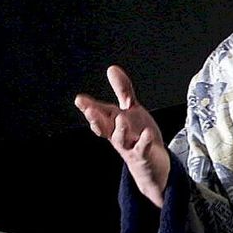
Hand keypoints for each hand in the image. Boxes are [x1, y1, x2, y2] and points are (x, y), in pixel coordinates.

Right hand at [74, 65, 169, 207]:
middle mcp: (118, 136)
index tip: (80, 100)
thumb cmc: (138, 136)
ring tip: (120, 118)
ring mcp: (130, 147)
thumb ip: (122, 91)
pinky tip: (147, 133)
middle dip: (96, 119)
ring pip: (120, 140)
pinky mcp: (143, 156)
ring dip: (119, 129)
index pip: (99, 114)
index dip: (90, 108)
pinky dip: (144, 141)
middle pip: (104, 127)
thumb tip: (111, 68)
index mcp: (112, 124)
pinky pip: (142, 149)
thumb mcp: (130, 111)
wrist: (152, 165)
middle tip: (89, 110)